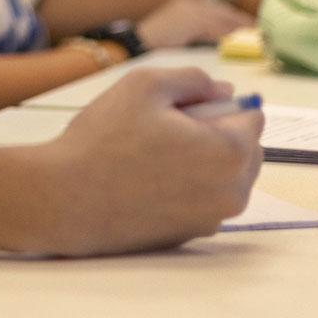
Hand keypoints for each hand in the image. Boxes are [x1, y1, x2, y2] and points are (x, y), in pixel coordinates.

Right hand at [29, 68, 261, 254]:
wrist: (64, 200)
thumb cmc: (103, 140)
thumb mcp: (146, 85)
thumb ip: (194, 80)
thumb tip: (223, 91)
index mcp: (231, 153)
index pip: (253, 116)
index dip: (217, 104)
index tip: (182, 107)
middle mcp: (232, 193)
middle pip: (246, 151)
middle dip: (217, 134)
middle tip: (165, 129)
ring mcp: (211, 220)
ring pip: (224, 178)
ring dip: (202, 162)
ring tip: (151, 156)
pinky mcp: (189, 236)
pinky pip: (202, 202)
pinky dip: (186, 189)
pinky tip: (145, 182)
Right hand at [138, 0, 252, 49]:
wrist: (130, 46)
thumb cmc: (151, 49)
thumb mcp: (178, 39)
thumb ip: (197, 40)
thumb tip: (220, 49)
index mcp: (188, 7)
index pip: (219, 12)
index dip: (238, 21)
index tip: (254, 31)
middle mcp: (191, 5)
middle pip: (225, 14)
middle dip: (244, 26)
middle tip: (262, 37)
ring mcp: (190, 10)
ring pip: (223, 21)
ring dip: (240, 32)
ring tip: (257, 42)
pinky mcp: (190, 20)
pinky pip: (216, 30)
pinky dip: (229, 38)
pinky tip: (238, 46)